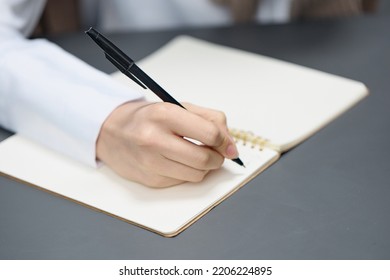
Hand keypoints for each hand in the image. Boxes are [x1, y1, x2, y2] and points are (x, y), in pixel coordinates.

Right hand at [96, 101, 238, 186]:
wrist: (111, 132)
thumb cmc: (149, 118)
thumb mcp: (179, 107)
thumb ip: (211, 120)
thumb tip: (231, 146)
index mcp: (164, 114)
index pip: (209, 134)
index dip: (224, 141)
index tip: (227, 145)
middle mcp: (154, 139)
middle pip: (204, 159)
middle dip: (217, 158)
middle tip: (215, 153)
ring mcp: (150, 163)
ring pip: (197, 175)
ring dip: (204, 168)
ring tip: (196, 156)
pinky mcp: (149, 180)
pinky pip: (182, 182)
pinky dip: (187, 173)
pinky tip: (178, 162)